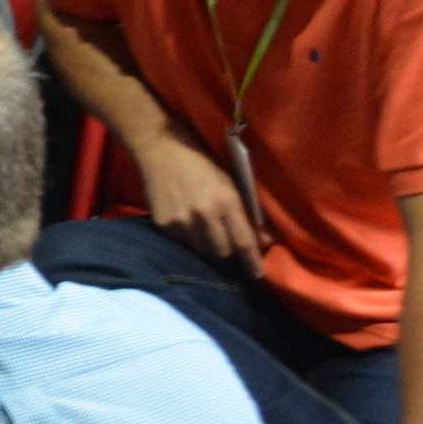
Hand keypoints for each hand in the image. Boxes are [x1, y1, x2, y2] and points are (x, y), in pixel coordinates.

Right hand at [135, 126, 265, 276]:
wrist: (160, 148)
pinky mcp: (164, 224)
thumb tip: (262, 240)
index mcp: (226, 202)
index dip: (252, 263)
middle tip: (225, 240)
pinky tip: (185, 221)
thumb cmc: (202, 162)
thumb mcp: (230, 182)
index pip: (243, 242)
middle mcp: (204, 216)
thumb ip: (244, 212)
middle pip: (222, 253)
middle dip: (227, 249)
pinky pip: (182, 243)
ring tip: (203, 230)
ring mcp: (181, 222)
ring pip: (201, 251)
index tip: (257, 275)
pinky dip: (188, 238)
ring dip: (207, 245)